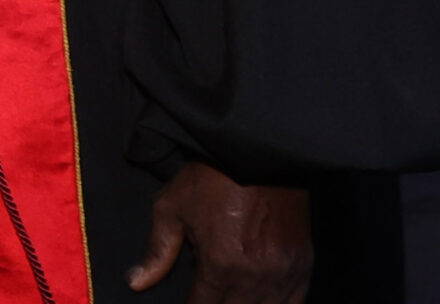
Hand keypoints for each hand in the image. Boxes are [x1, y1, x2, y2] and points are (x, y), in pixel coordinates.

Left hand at [130, 161, 310, 303]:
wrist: (257, 151)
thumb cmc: (210, 178)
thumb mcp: (171, 208)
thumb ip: (157, 251)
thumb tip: (136, 283)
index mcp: (221, 265)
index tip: (187, 303)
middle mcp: (256, 277)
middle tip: (209, 297)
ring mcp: (284, 273)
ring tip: (231, 299)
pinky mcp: (303, 265)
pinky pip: (295, 303)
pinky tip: (262, 302)